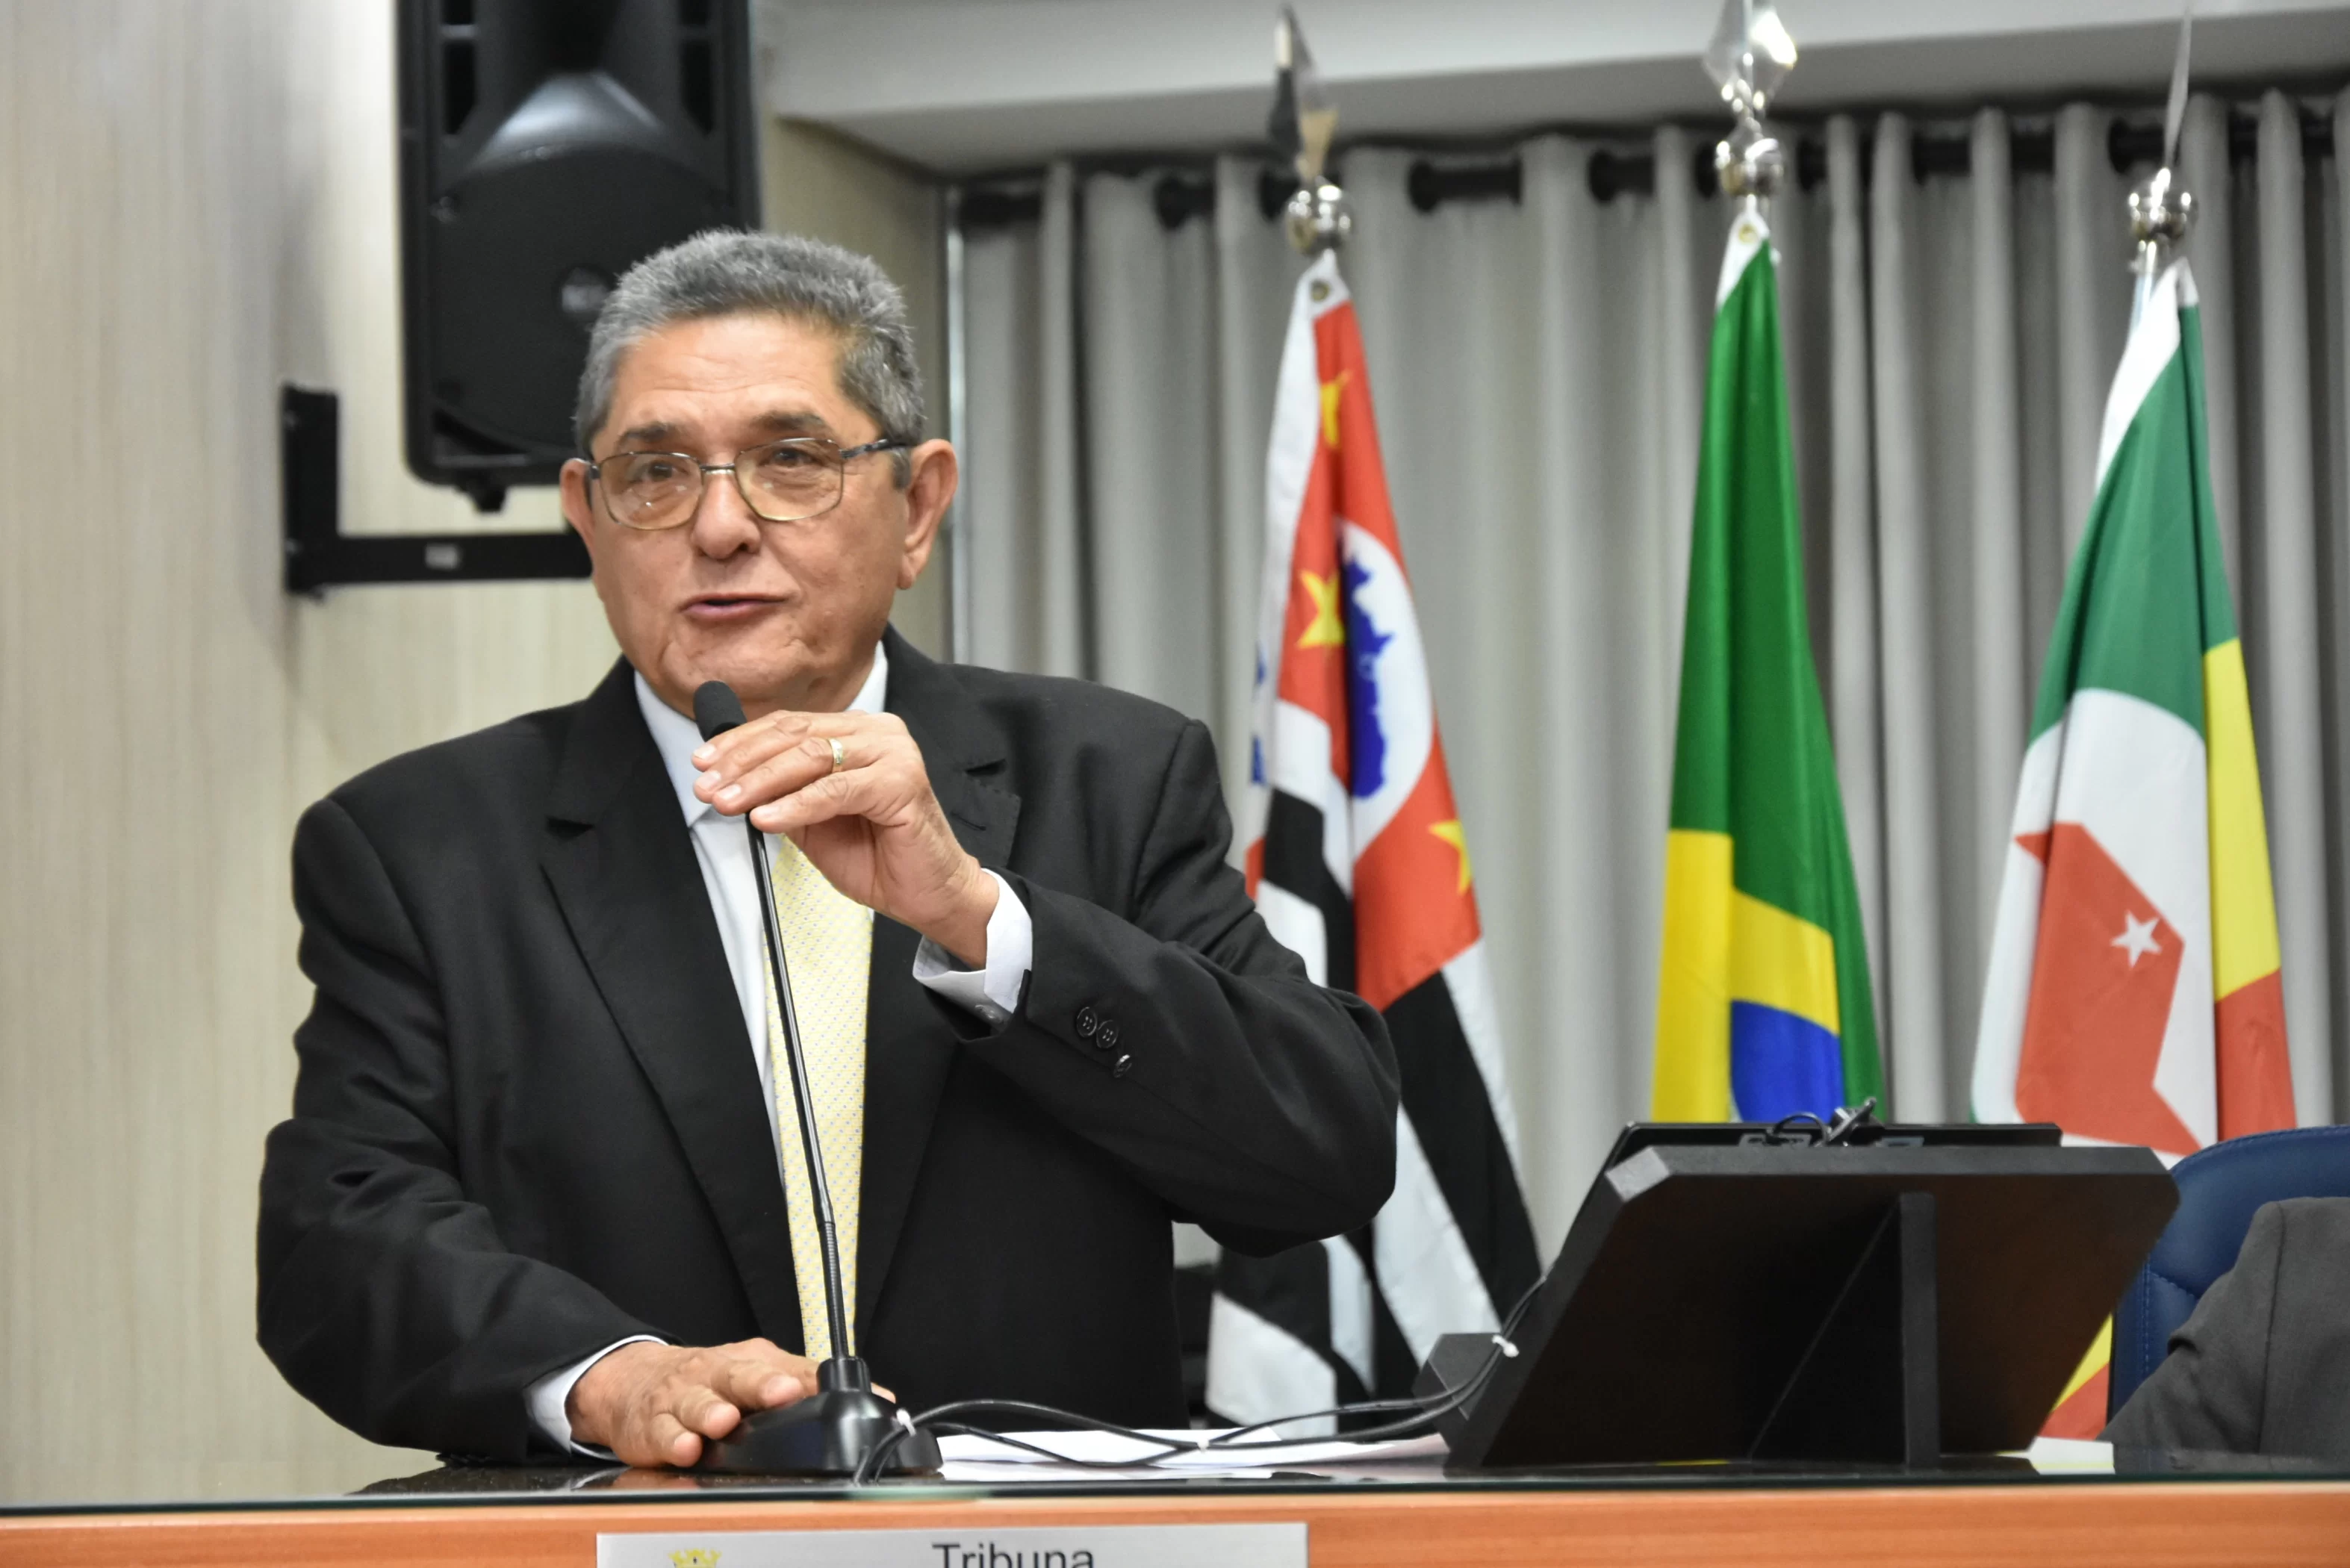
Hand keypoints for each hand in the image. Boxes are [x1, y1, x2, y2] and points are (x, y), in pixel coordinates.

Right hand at [566, 1338, 815, 1467]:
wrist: (635, 1380)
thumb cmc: (708, 1379)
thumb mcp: (757, 1370)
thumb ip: (811, 1383)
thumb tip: (876, 1397)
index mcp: (749, 1363)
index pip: (783, 1367)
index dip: (803, 1378)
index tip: (817, 1388)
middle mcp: (716, 1375)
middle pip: (740, 1376)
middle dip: (761, 1385)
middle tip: (782, 1393)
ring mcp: (682, 1399)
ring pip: (698, 1403)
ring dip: (712, 1412)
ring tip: (725, 1421)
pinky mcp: (651, 1426)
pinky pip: (662, 1433)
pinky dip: (673, 1441)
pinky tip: (685, 1449)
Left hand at [692, 710, 997, 964]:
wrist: (930, 895)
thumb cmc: (882, 857)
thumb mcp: (815, 822)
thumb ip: (784, 795)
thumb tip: (732, 783)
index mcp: (858, 733)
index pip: (789, 725)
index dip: (741, 742)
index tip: (704, 763)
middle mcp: (878, 733)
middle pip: (795, 735)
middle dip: (743, 762)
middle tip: (708, 786)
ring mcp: (894, 753)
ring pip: (811, 757)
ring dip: (761, 782)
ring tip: (728, 803)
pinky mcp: (902, 782)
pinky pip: (835, 790)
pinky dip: (795, 805)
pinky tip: (766, 818)